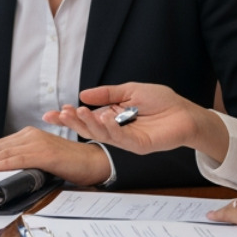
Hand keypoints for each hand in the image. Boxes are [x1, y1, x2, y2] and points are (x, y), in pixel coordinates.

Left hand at [0, 127, 111, 186]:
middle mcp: (30, 135)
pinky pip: (20, 158)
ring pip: (5, 152)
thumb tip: (3, 170)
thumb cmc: (68, 163)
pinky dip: (4, 163)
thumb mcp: (41, 160)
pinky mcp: (45, 153)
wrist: (93, 162)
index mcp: (28, 135)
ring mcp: (37, 142)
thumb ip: (24, 161)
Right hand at [44, 82, 229, 164]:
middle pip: (88, 129)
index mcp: (111, 117)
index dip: (68, 117)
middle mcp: (116, 130)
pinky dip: (111, 128)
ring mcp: (126, 140)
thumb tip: (83, 95)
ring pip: (101, 135)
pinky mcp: (138, 145)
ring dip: (88, 124)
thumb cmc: (162, 102)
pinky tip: (105, 117)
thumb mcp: (130, 90)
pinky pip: (121, 138)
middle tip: (59, 114)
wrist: (186, 114)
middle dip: (72, 122)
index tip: (51, 113)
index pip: (85, 118)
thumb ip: (107, 94)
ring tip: (78, 111)